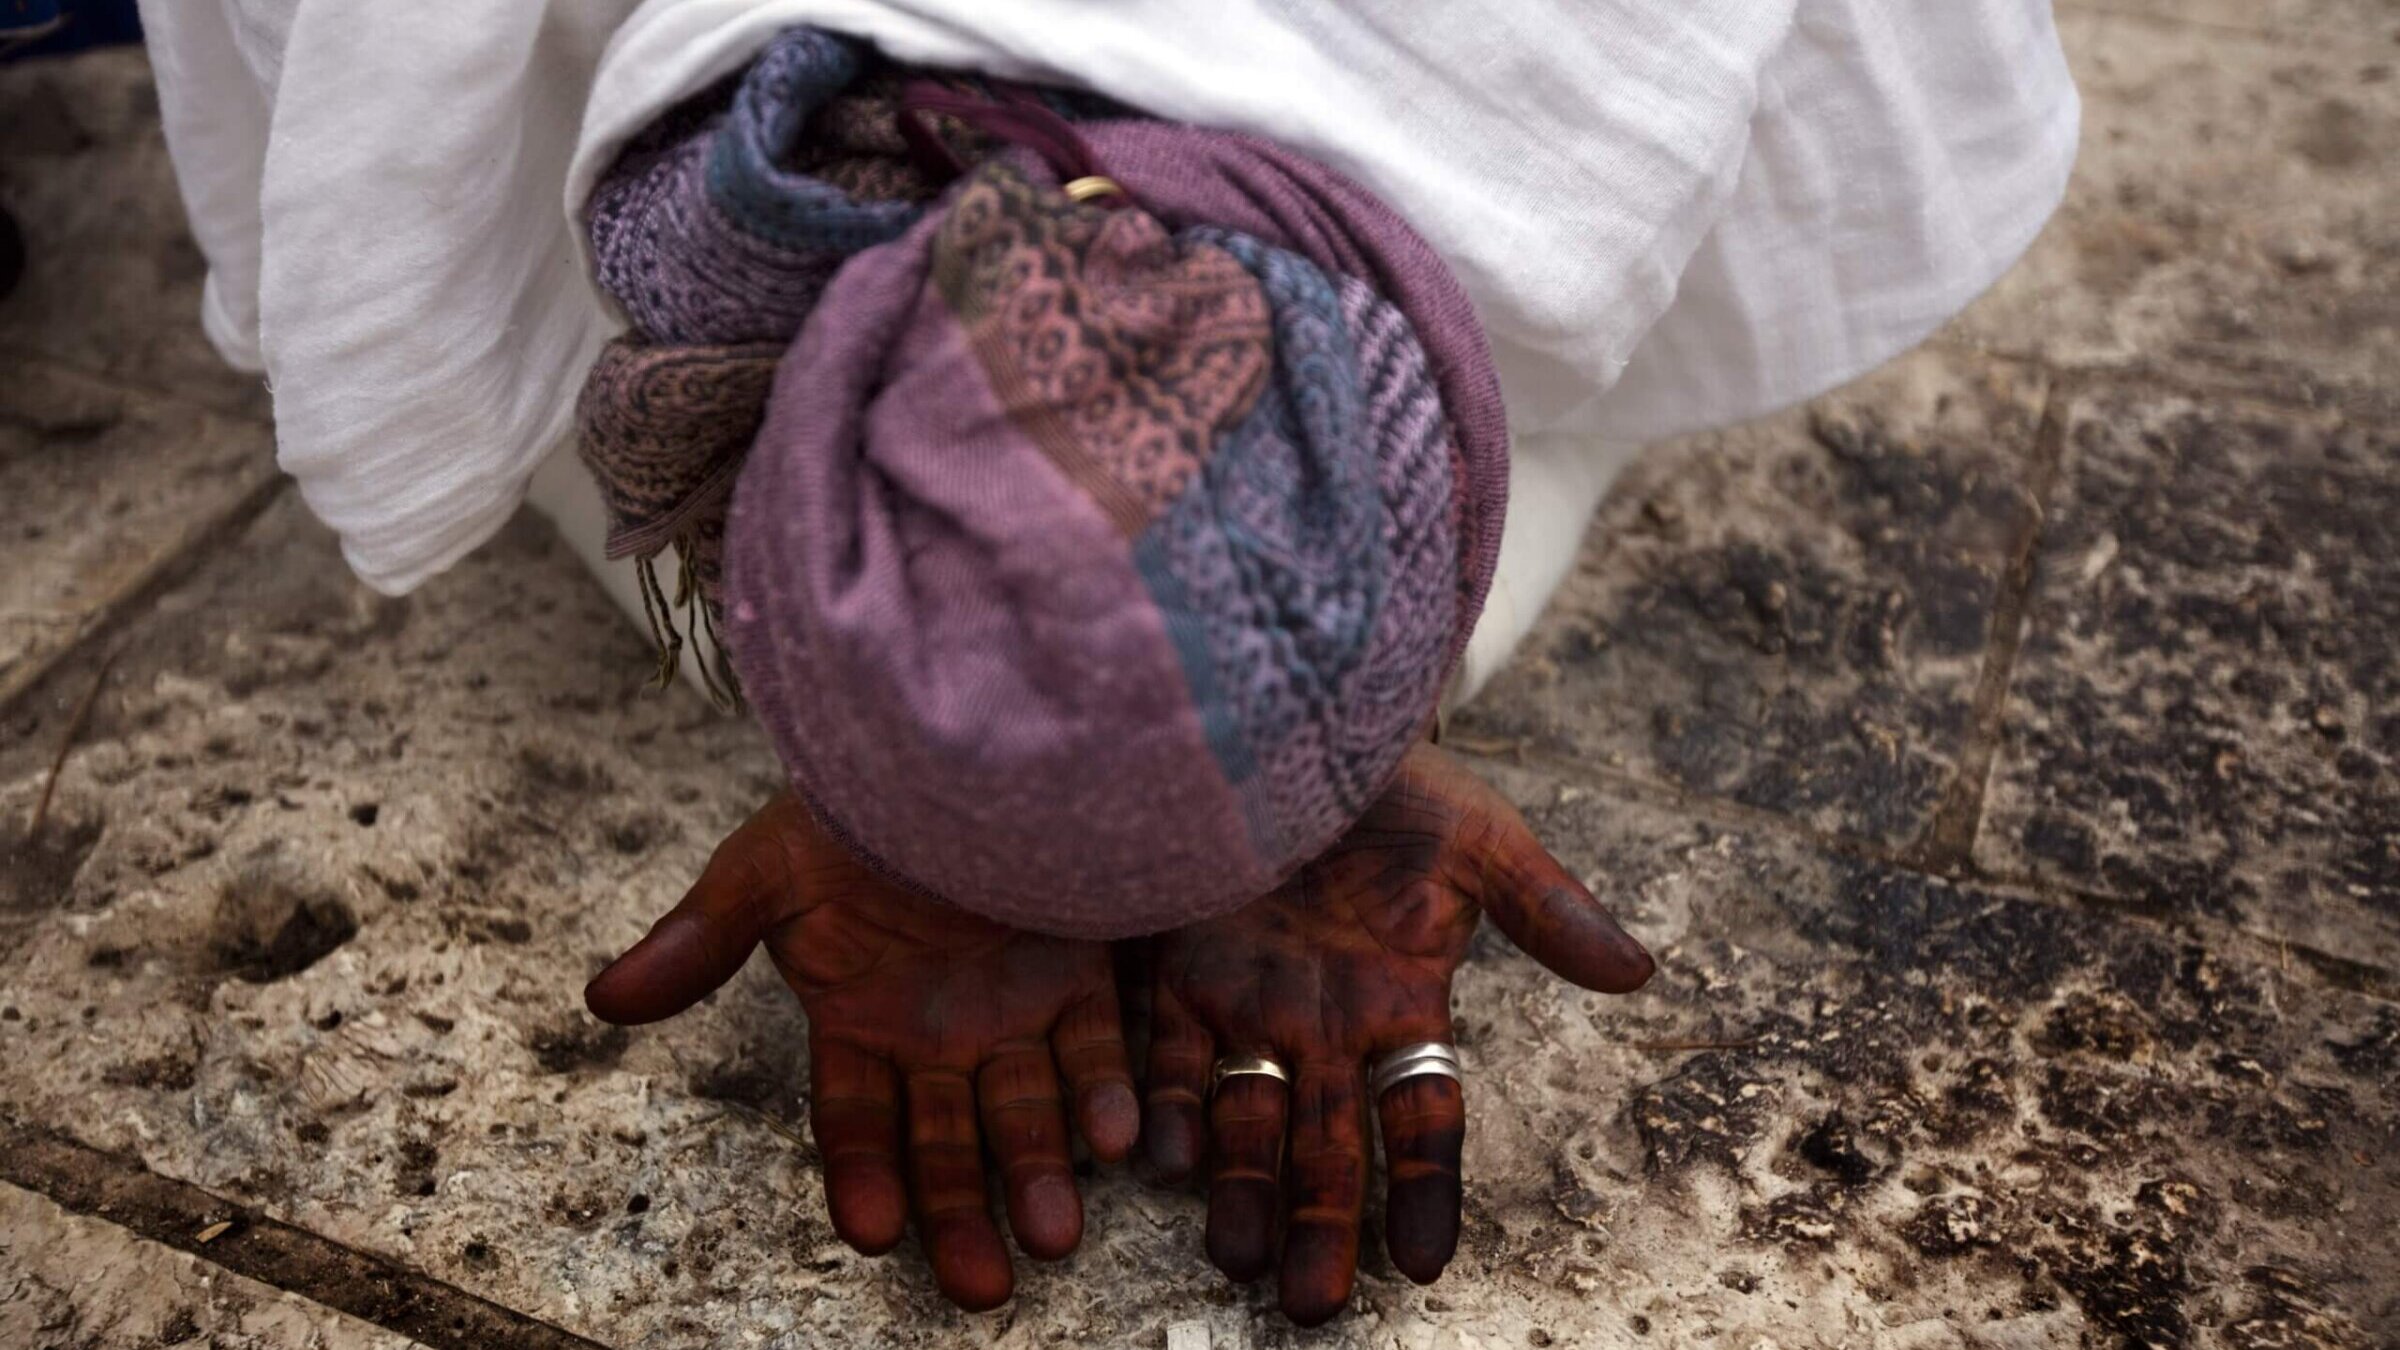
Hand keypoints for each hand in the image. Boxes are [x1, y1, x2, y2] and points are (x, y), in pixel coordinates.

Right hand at [584, 795, 1138, 1310]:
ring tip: (1054, 1235)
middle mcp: (936, 1029)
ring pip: (1025, 1112)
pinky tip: (1116, 1138)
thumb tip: (600, 999)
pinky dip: (1104, 1092)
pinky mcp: (1080, 969)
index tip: (875, 1233)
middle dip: (962, 1214)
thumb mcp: (763, 870)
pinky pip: (1096, 1043)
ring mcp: (1010, 1004)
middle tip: (985, 1288)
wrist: (952, 734)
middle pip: (947, 1143)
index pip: (854, 1122)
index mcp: (856, 1017)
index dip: (863, 1177)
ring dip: (1040, 1174)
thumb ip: (697, 943)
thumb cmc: (847, 803)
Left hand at [1142, 743, 1653, 1324]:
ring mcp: (1247, 1001)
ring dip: (1241, 1188)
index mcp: (1404, 1004)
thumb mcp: (1482, 841)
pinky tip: (1162, 1156)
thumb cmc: (1402, 788)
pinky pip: (1164, 1052)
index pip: (1423, 1120)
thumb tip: (1641, 973)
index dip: (1424, 1188)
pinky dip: (1164, 1103)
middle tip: (1311, 1305)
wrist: (1297, 721)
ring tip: (1237, 1255)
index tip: (1424, 1262)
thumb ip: (1548, 909)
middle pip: (1326, 1143)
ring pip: (1244, 1117)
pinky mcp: (1174, 967)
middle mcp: (1324, 1024)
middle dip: (1321, 1223)